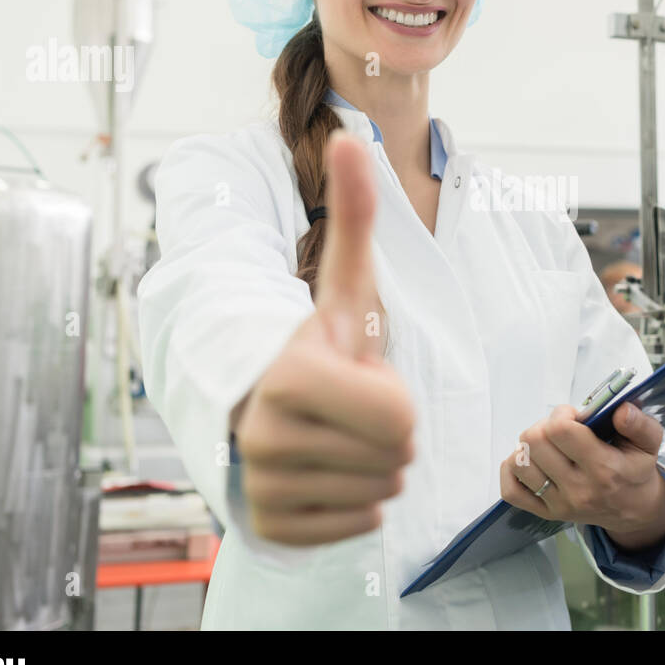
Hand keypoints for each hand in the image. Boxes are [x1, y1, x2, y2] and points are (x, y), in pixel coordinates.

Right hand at [233, 130, 414, 545]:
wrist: (268, 400)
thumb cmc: (321, 344)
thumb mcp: (347, 285)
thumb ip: (354, 215)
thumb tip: (350, 137)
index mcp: (288, 377)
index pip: (400, 420)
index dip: (397, 397)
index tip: (361, 377)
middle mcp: (264, 436)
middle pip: (396, 458)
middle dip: (391, 433)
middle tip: (353, 409)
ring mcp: (263, 488)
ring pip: (381, 495)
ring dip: (377, 466)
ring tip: (342, 435)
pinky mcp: (272, 527)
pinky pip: (359, 527)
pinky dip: (358, 504)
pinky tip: (332, 471)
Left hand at [499, 402, 664, 551]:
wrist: (634, 510)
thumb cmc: (636, 470)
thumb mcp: (649, 443)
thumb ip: (639, 423)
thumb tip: (620, 410)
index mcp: (604, 468)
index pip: (561, 430)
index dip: (563, 414)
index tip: (575, 417)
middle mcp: (578, 489)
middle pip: (534, 442)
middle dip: (545, 426)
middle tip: (561, 430)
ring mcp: (559, 503)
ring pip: (519, 462)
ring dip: (529, 447)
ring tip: (549, 446)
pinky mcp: (545, 513)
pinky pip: (510, 489)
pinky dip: (513, 469)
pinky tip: (532, 461)